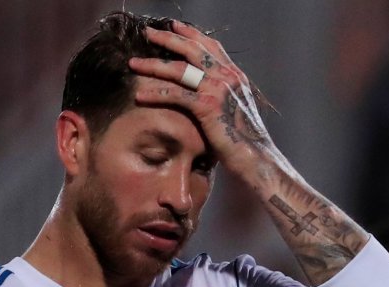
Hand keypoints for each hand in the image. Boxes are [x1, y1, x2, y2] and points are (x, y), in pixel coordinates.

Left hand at [129, 21, 274, 176]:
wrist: (255, 156)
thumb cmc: (243, 139)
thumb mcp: (235, 109)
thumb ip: (223, 96)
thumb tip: (208, 93)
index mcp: (234, 75)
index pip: (211, 46)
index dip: (191, 34)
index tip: (174, 26)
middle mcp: (227, 76)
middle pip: (192, 49)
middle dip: (167, 39)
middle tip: (148, 33)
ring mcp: (217, 89)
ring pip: (179, 69)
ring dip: (153, 65)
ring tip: (133, 64)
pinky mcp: (207, 106)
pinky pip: (175, 95)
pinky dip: (155, 94)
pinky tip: (139, 96)